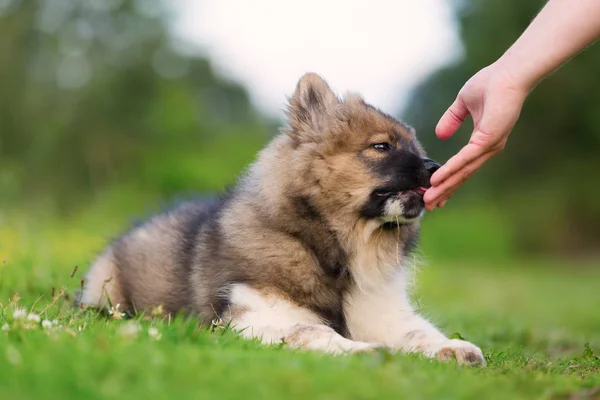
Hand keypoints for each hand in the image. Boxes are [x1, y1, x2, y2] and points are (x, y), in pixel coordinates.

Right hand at [424, 63, 528, 210]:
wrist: (509, 74)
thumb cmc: (491, 83)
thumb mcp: (462, 103)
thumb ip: (451, 119)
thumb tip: (440, 135)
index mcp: (484, 141)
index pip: (464, 167)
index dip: (449, 180)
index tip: (434, 192)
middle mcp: (488, 149)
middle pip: (463, 176)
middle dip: (444, 192)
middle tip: (428, 207)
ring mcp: (489, 147)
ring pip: (462, 172)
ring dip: (444, 187)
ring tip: (429, 199)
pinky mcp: (487, 141)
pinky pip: (464, 160)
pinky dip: (450, 171)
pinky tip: (437, 180)